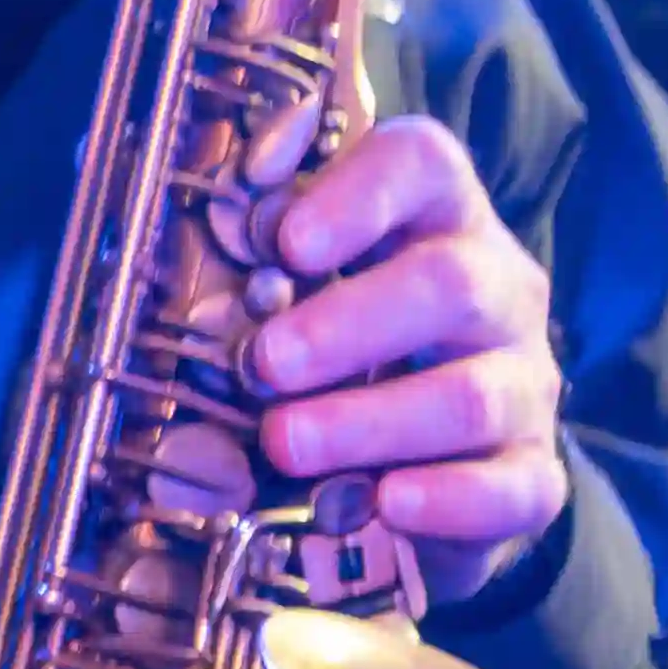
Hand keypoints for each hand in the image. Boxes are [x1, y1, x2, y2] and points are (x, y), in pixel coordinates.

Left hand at [244, 104, 564, 603]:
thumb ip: (241, 259)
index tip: (287, 241)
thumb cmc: (332, 351)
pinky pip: (515, 487)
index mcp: (436, 219)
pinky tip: (387, 504)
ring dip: (372, 421)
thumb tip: (133, 230)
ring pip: (472, 395)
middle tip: (262, 363)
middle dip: (347, 325)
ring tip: (284, 444)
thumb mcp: (292, 291)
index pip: (422, 164)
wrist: (418, 460)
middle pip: (448, 283)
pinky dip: (449, 499)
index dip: (357, 195)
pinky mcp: (534, 474)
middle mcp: (497, 290)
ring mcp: (524, 384)